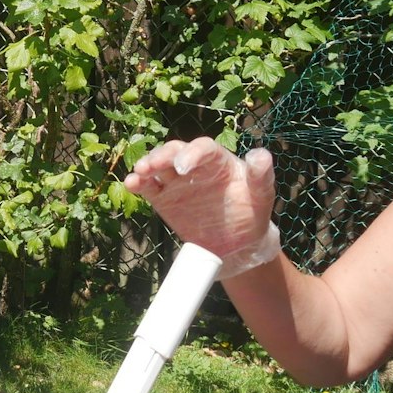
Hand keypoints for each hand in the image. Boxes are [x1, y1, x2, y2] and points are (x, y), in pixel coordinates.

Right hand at [123, 138, 277, 261]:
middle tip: (151, 166)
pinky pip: (148, 187)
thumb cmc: (253, 213)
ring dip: (146, 166)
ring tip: (138, 174)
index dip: (192, 153)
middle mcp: (195, 166)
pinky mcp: (164, 198)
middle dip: (162, 156)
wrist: (237, 244)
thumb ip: (261, 175)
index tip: (183, 166)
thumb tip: (260, 155)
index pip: (203, 148)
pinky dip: (137, 184)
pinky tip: (130, 184)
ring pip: (158, 166)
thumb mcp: (262, 194)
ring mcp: (177, 182)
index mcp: (218, 160)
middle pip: (174, 152)